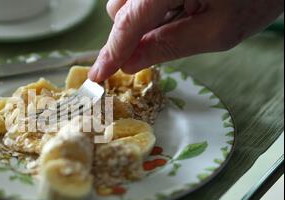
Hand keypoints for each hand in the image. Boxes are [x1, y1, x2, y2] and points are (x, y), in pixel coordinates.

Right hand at [89, 0, 283, 81]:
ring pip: (126, 1)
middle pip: (118, 10)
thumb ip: (168, 46)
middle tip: (163, 40)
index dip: (111, 53)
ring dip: (143, 19)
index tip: (98, 76)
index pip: (128, 24)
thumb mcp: (217, 31)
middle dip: (132, 32)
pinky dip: (152, 7)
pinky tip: (181, 5)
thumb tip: (131, 63)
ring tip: (181, 16)